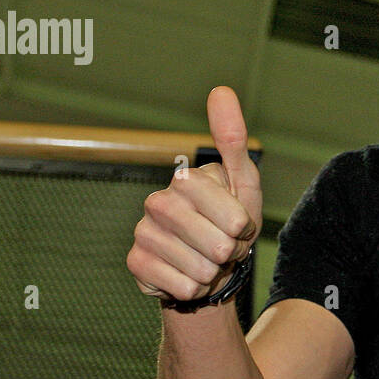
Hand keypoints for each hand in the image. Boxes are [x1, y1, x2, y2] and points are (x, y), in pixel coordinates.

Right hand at [127, 87, 261, 302]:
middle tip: (223, 247)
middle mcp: (158, 202)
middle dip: (230, 253)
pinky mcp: (134, 264)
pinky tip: (186, 277)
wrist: (205, 269)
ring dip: (212, 272)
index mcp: (187, 181)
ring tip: (207, 262)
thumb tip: (220, 89)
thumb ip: (233, 141)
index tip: (238, 224)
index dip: (242, 228)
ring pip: (199, 268)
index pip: (233, 216)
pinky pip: (179, 286)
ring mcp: (143, 233)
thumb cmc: (229, 223)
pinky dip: (192, 289)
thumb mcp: (243, 183)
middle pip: (217, 245)